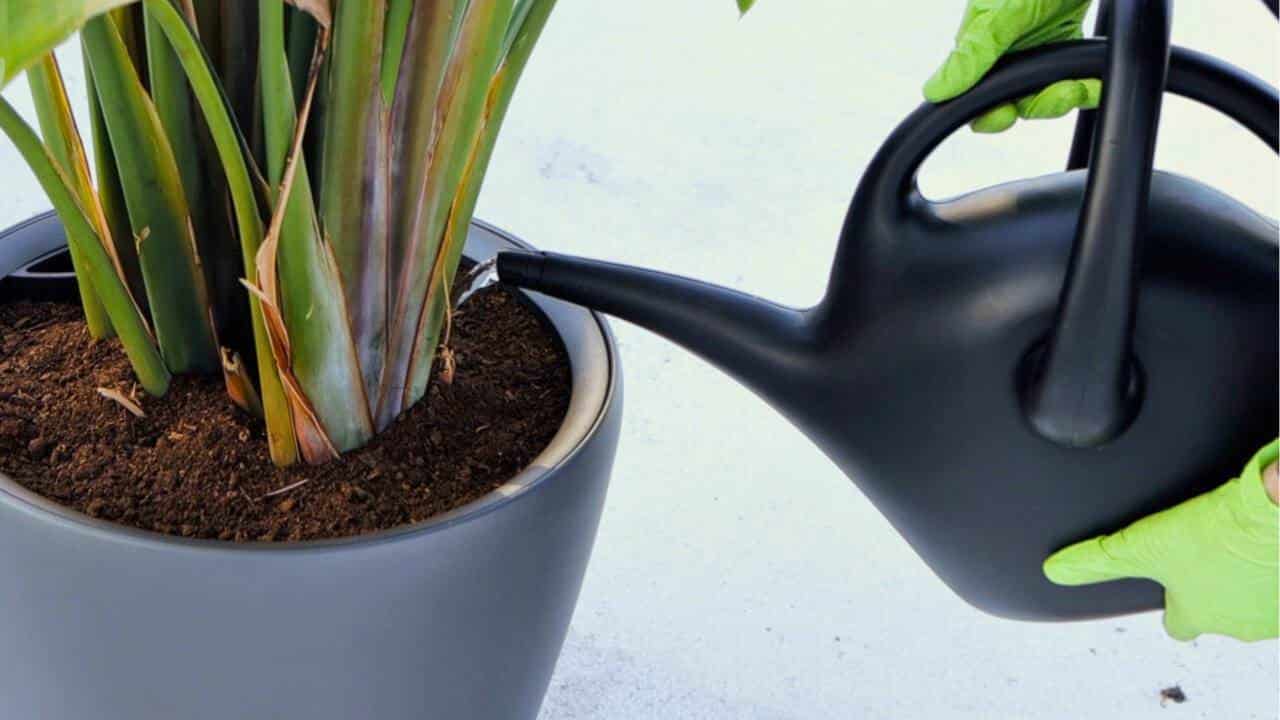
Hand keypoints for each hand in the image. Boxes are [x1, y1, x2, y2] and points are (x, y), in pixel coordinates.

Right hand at [924, 0, 1100, 131]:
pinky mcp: (1066, 44)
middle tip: (1058, 92)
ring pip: (1045, 95)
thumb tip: (937, 89)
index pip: (976, 95)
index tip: (1006, 112)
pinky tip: (1093, 78)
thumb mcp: (1004, 11)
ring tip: (1079, 83)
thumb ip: (974, 52)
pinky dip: (1087, 85)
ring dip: (1066, 95)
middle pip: (1014, 101)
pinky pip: (1073, 78)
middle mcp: (1007, 50)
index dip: (990, 112)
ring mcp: (1037, 48)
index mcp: (980, 42)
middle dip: (1038, 104)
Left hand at [1044, 440, 1279, 641]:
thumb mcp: (1142, 544)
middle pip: (1216, 611)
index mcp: (1197, 615)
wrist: (1278, 511)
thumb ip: (1098, 559)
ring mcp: (1270, 609)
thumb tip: (1056, 571)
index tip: (1167, 588)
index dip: (1171, 605)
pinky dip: (1271, 567)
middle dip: (1208, 587)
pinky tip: (1261, 543)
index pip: (1178, 626)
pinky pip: (1278, 583)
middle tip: (1203, 553)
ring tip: (1231, 542)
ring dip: (1241, 577)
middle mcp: (1237, 622)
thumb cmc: (1218, 531)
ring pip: (1249, 597)